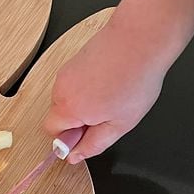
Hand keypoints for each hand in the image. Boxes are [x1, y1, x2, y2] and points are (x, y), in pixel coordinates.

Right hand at [44, 14, 167, 162]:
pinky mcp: (74, 59)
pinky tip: (111, 80)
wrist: (141, 38)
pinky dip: (88, 86)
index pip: (51, 131)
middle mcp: (60, 88)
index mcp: (68, 108)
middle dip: (79, 119)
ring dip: (84, 102)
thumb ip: (93, 145)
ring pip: (68, 97)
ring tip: (113, 94)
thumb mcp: (119, 124)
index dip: (70, 137)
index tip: (91, 133)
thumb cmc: (134, 80)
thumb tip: (74, 156)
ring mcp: (66, 71)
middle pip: (59, 114)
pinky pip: (75, 82)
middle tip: (109, 114)